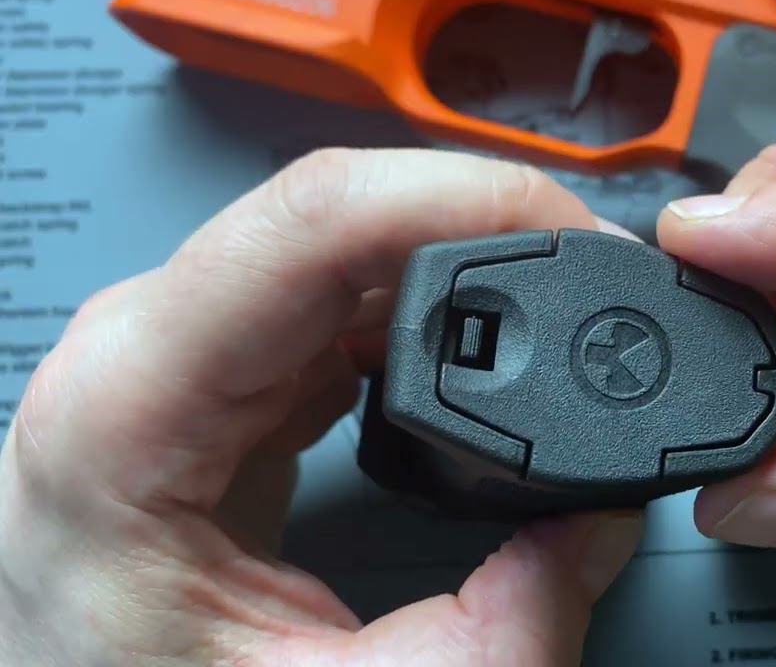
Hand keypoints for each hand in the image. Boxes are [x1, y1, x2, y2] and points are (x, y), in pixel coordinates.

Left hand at [0, 150, 641, 665]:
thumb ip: (506, 626)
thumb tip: (599, 525)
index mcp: (129, 412)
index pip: (309, 223)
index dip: (462, 199)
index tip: (570, 232)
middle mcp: (140, 350)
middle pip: (337, 215)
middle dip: (486, 222)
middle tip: (594, 266)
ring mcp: (180, 352)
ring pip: (344, 241)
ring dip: (463, 256)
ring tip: (560, 300)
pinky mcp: (224, 374)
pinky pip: (337, 294)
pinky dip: (428, 302)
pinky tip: (484, 333)